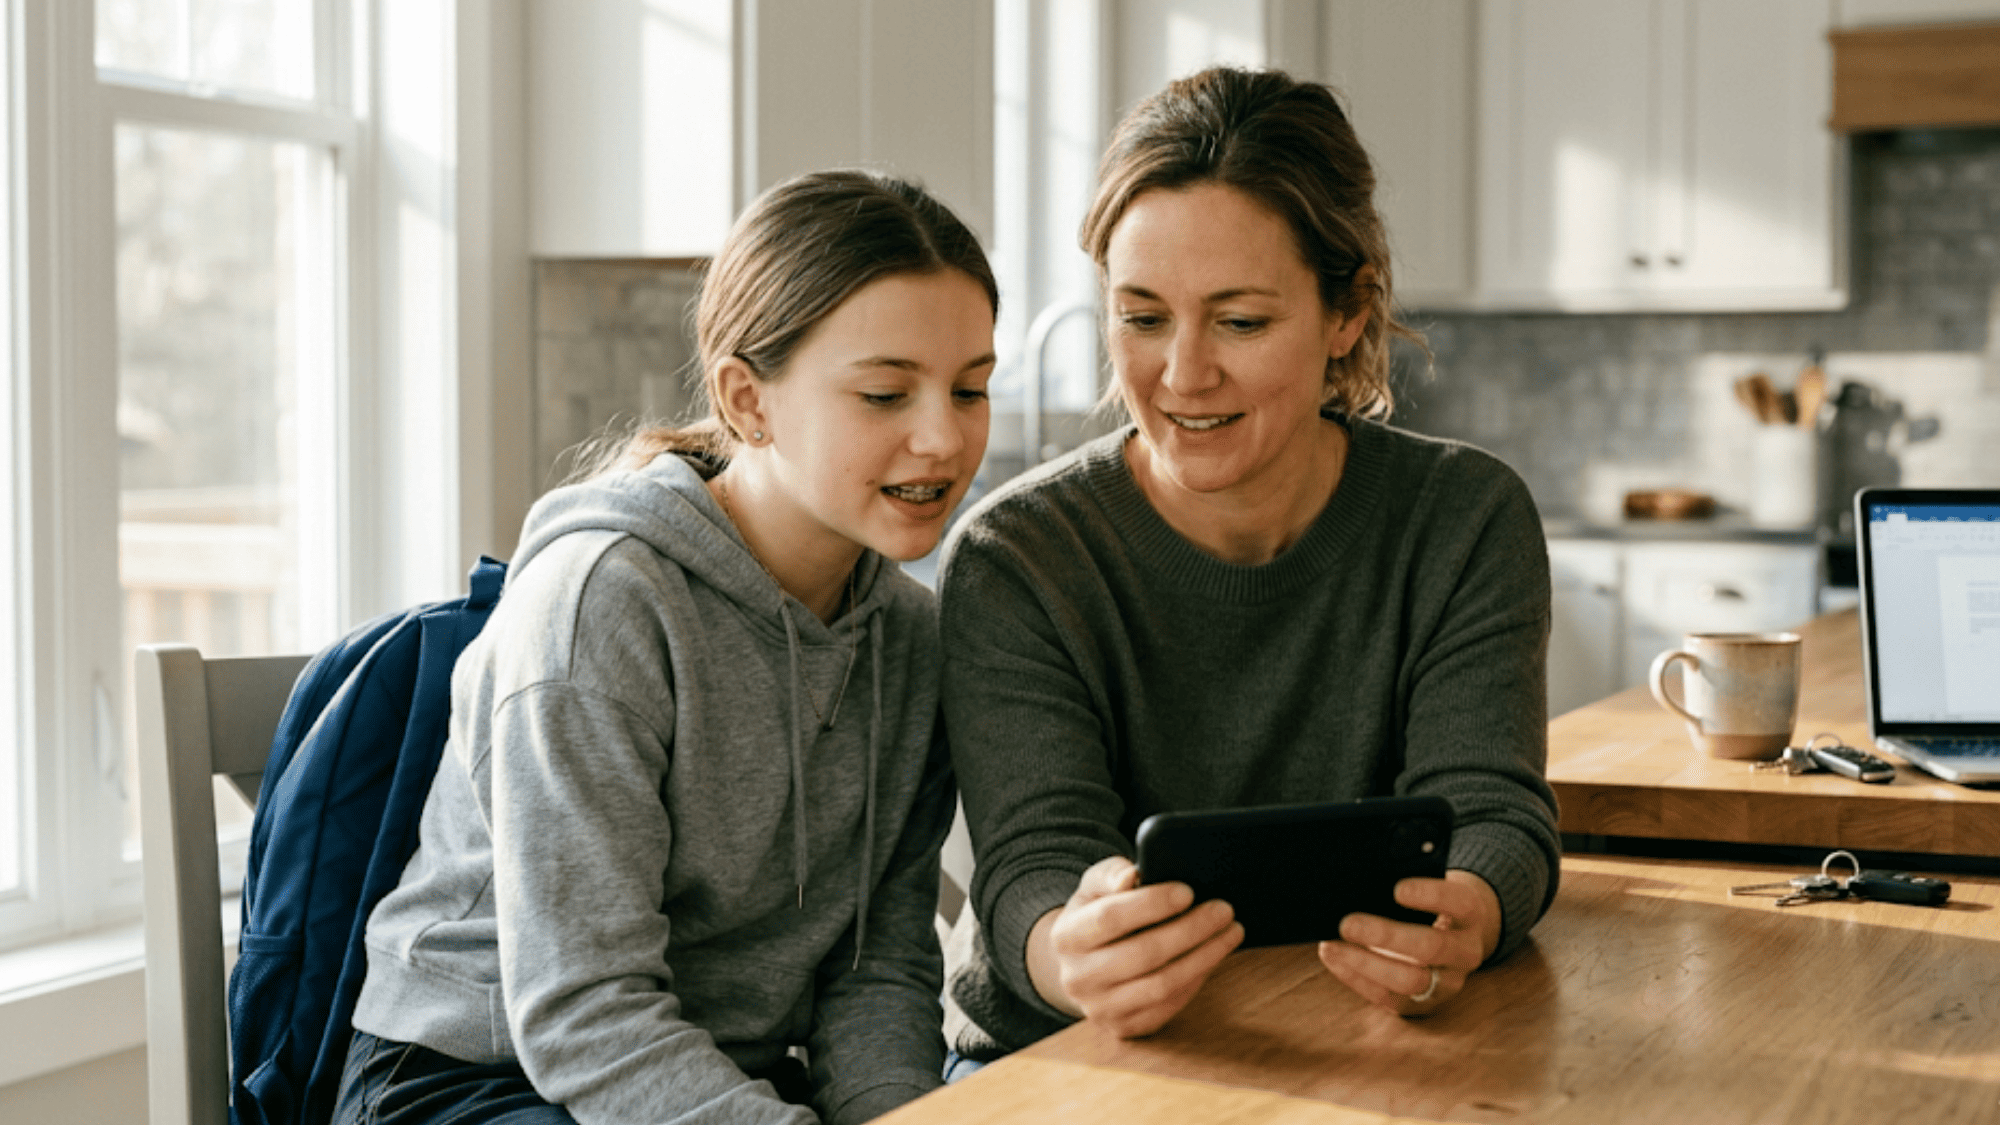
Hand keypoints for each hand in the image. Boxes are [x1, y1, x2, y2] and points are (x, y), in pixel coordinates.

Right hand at [1026, 856, 1243, 1038]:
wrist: (1081, 966)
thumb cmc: (1095, 917)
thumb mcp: (1093, 888)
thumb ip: (1111, 874)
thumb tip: (1131, 877)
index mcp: (1065, 936)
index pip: (1110, 917)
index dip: (1152, 904)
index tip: (1188, 891)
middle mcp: (1077, 978)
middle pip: (1143, 953)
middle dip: (1190, 929)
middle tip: (1223, 910)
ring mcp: (1099, 1008)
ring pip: (1161, 984)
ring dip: (1204, 957)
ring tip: (1230, 932)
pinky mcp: (1123, 1028)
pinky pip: (1168, 1006)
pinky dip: (1196, 980)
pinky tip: (1212, 957)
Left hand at [1316, 869, 1501, 1015]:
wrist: (1453, 940)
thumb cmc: (1430, 907)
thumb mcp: (1431, 891)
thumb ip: (1404, 888)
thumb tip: (1356, 885)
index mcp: (1470, 915)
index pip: (1459, 903)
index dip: (1430, 895)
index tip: (1397, 889)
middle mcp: (1465, 952)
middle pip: (1432, 947)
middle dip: (1386, 935)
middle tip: (1348, 923)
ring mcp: (1447, 983)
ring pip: (1411, 981)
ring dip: (1366, 963)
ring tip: (1333, 945)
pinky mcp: (1424, 1004)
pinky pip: (1389, 998)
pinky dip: (1356, 978)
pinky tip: (1335, 959)